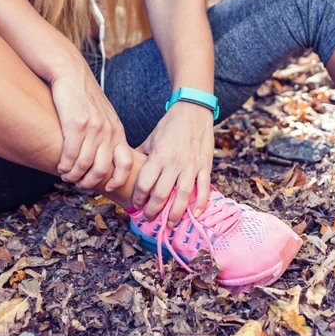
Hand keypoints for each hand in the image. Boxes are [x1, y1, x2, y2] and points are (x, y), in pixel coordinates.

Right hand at [50, 63, 132, 191]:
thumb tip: (105, 160)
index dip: (118, 180)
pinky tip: (60, 166)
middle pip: (102, 169)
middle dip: (88, 182)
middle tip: (79, 184)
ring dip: (72, 176)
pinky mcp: (75, 124)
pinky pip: (70, 154)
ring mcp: (93, 128)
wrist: (71, 74)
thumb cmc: (85, 99)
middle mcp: (108, 131)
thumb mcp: (104, 117)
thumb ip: (108, 136)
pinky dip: (64, 165)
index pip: (126, 163)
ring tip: (66, 176)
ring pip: (84, 165)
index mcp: (117, 131)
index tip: (107, 188)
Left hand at [132, 101, 213, 227]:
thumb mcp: (152, 138)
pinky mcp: (205, 166)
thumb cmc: (170, 124)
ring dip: (175, 214)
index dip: (138, 198)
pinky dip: (200, 204)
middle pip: (161, 194)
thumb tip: (130, 168)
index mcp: (158, 156)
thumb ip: (142, 155)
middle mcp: (174, 163)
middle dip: (153, 210)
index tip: (136, 204)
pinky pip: (203, 189)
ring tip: (169, 224)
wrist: (194, 111)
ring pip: (182, 196)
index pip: (144, 184)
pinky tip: (195, 215)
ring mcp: (191, 166)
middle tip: (148, 218)